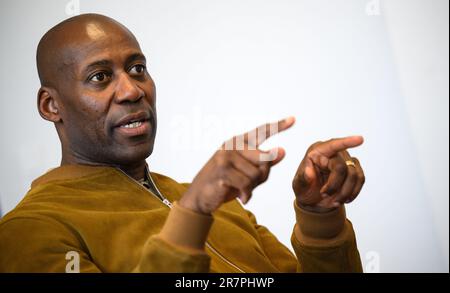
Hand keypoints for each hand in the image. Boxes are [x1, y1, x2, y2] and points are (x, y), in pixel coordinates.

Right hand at [179, 117, 295, 214]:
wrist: (201, 196)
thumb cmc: (226, 182)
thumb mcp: (246, 172)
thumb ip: (263, 163)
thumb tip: (282, 151)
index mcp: (238, 142)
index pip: (261, 131)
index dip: (278, 126)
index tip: (293, 119)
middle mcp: (232, 146)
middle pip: (264, 159)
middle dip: (262, 175)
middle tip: (251, 184)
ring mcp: (225, 157)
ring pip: (256, 174)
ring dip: (252, 187)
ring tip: (242, 189)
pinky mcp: (222, 171)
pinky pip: (246, 184)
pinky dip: (246, 194)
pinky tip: (241, 197)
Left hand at [292, 136, 364, 212]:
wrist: (313, 200)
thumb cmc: (305, 189)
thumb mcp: (299, 185)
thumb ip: (303, 178)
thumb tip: (308, 172)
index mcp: (317, 151)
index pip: (332, 145)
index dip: (346, 142)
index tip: (360, 139)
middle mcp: (332, 152)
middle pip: (342, 167)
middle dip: (335, 186)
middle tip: (324, 196)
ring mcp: (345, 159)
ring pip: (354, 175)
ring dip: (345, 192)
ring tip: (334, 201)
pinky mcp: (353, 168)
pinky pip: (360, 179)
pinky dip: (353, 192)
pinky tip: (345, 198)